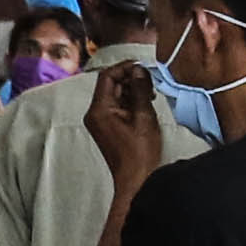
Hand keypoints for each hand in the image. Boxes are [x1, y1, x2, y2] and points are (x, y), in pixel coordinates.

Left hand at [82, 61, 163, 182]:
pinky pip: (117, 106)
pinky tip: (146, 103)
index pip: (107, 77)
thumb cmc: (140, 150)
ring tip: (151, 94)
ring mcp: (100, 121)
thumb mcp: (143, 115)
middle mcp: (94, 113)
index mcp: (99, 110)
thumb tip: (138, 69)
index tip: (144, 67)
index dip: (125, 68)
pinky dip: (131, 101)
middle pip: (110, 85)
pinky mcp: (108, 127)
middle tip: (151, 81)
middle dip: (130, 79)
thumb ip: (140, 89)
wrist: (136, 178)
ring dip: (133, 89)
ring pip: (115, 95)